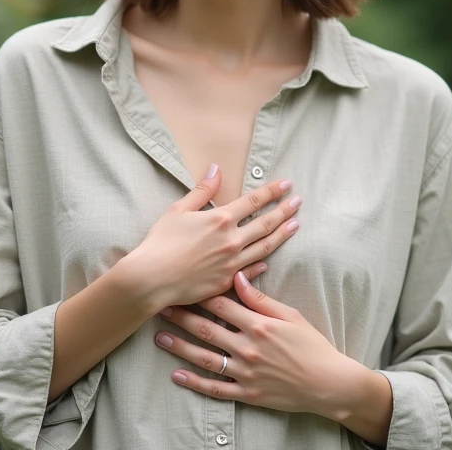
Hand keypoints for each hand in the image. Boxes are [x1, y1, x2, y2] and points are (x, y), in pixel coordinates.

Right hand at [121, 166, 300, 308]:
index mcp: (220, 219)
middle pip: (266, 223)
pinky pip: (251, 271)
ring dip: (282, 235)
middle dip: (284, 211)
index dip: (272, 191)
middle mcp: (232, 240)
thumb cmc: (160, 242)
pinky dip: (262, 264)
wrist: (152, 279)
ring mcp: (232, 263)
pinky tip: (269, 260)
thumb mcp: (178, 209)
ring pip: (265, 247)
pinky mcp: (227, 282)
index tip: (287, 185)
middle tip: (299, 202)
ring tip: (296, 225)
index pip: (254, 201)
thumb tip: (216, 169)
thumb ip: (202, 190)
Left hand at [153, 269, 369, 419]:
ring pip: (205, 358)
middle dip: (181, 317)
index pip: (221, 305)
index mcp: (259, 325)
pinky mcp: (247, 394)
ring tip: (160, 337)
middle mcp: (248, 348)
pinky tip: (177, 375)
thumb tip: (237, 276)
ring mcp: (245, 372)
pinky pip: (216, 388)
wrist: (328, 383)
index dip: (199, 295)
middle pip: (207, 329)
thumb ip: (261, 298)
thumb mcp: (291, 316)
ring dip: (180, 347)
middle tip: (161, 308)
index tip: (181, 286)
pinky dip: (194, 383)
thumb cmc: (312, 345)